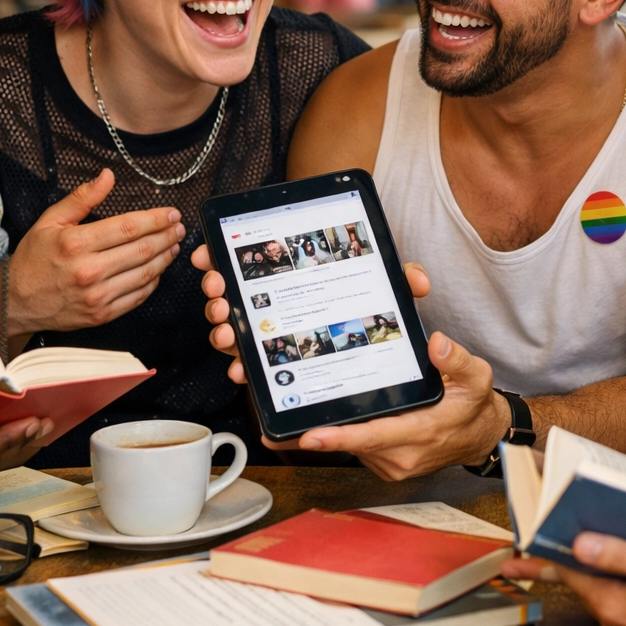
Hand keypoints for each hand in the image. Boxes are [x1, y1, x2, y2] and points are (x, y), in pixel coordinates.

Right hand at [9, 169, 184, 333]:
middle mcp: (89, 271)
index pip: (128, 228)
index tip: (172, 213)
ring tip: (174, 245)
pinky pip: (138, 297)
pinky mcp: (102, 315)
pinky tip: (159, 269)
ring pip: (145, 274)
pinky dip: (153, 281)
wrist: (15, 301)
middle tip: (179, 228)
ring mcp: (97, 296)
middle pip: (142, 250)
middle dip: (167, 236)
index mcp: (76, 243)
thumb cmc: (34, 258)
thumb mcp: (50, 221)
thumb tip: (108, 176)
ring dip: (165, 258)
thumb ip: (82, 198)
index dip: (155, 219)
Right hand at [190, 243, 429, 385]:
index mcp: (293, 275)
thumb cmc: (377, 314)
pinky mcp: (276, 366)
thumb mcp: (390, 292)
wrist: (383, 358)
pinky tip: (242, 370)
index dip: (222, 255)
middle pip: (232, 292)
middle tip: (221, 293)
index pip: (251, 260)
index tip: (208, 256)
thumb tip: (416, 281)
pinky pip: (250, 365)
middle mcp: (274, 303)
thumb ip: (402, 279)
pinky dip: (241, 367)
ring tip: (228, 331)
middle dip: (218, 292)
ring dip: (223, 329)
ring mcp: (270, 334)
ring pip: (233, 328)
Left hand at [290, 332, 508, 479]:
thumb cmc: (474, 407)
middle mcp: (402, 456)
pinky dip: (337, 437)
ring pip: (350, 449)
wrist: (482, 437)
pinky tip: (318, 421)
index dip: (340, 438)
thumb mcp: (477, 377)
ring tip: (290, 414)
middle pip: (351, 445)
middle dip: (313, 436)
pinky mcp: (385, 464)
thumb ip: (457, 360)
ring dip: (322, 436)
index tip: (311, 436)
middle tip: (273, 428)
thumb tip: (437, 343)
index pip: (374, 437)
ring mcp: (392, 464)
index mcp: (421, 433)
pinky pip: (356, 450)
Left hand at [501, 534, 625, 625]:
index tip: (519, 545)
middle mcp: (617, 624)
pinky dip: (622, 581)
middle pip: (584, 581)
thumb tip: (579, 544)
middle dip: (570, 557)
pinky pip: (625, 599)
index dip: (547, 551)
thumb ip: (621, 557)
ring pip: (606, 590)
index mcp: (615, 607)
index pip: (569, 573)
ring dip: (600, 567)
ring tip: (595, 537)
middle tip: (542, 539)